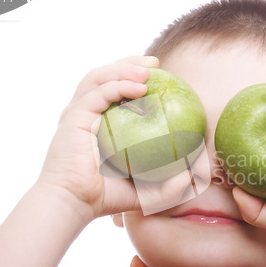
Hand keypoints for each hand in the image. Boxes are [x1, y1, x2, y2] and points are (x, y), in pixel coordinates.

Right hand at [37, 56, 158, 222]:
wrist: (75, 203)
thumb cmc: (105, 197)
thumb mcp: (145, 191)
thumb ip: (168, 185)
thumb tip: (192, 175)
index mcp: (99, 123)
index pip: (115, 91)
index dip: (135, 78)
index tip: (162, 76)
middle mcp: (87, 113)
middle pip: (106, 76)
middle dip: (130, 63)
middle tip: (156, 63)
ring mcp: (78, 113)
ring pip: (99, 77)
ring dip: (124, 68)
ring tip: (149, 68)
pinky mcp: (74, 117)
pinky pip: (98, 94)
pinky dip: (118, 85)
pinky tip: (140, 87)